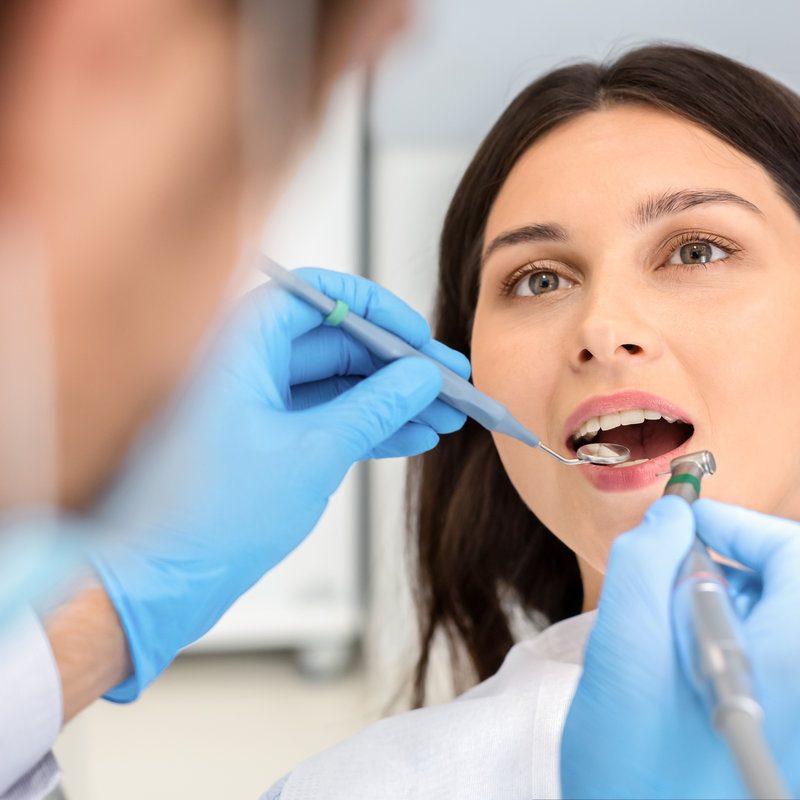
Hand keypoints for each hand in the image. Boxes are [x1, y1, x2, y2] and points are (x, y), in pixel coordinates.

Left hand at [89, 267, 469, 700]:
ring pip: (335, 385)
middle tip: (446, 381)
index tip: (416, 333)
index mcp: (239, 347)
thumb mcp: (314, 452)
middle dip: (395, 365)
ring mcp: (256, 406)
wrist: (163, 583)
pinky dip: (367, 427)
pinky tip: (412, 436)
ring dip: (390, 400)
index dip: (374, 308)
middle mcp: (244, 367)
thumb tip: (419, 375)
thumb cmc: (210, 517)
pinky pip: (326, 419)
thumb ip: (374, 407)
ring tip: (444, 414)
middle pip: (334, 343)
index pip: (315, 297)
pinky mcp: (265, 441)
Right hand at [560, 496, 799, 798]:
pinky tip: (679, 663)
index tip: (686, 523)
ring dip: (721, 603)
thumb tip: (671, 517)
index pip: (794, 556)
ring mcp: (795, 710)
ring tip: (665, 628)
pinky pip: (768, 659)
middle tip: (667, 579)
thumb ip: (645, 566)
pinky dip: (724, 640)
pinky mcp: (781, 728)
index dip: (740, 525)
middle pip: (789, 587)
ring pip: (775, 622)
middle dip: (726, 565)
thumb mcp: (623, 652)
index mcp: (790, 662)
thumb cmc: (630, 767)